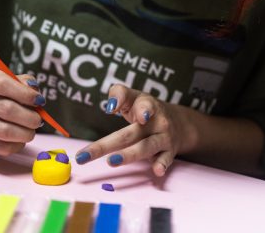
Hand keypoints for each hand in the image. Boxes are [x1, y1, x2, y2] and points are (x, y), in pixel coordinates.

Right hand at [0, 67, 43, 155]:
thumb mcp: (4, 78)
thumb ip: (23, 83)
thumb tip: (36, 96)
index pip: (4, 84)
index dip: (26, 94)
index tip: (39, 101)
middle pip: (7, 110)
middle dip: (29, 118)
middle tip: (38, 121)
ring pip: (3, 131)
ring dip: (24, 134)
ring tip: (31, 131)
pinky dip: (16, 145)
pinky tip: (20, 140)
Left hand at [75, 84, 195, 175]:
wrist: (179, 123)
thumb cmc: (146, 109)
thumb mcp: (134, 97)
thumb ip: (119, 94)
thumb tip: (110, 106)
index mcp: (146, 105)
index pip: (138, 103)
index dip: (125, 103)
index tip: (111, 108)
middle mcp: (156, 121)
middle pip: (130, 133)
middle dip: (108, 144)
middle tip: (86, 155)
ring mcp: (163, 137)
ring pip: (145, 147)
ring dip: (129, 155)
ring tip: (112, 161)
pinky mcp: (169, 152)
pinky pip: (165, 159)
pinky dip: (162, 164)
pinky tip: (157, 170)